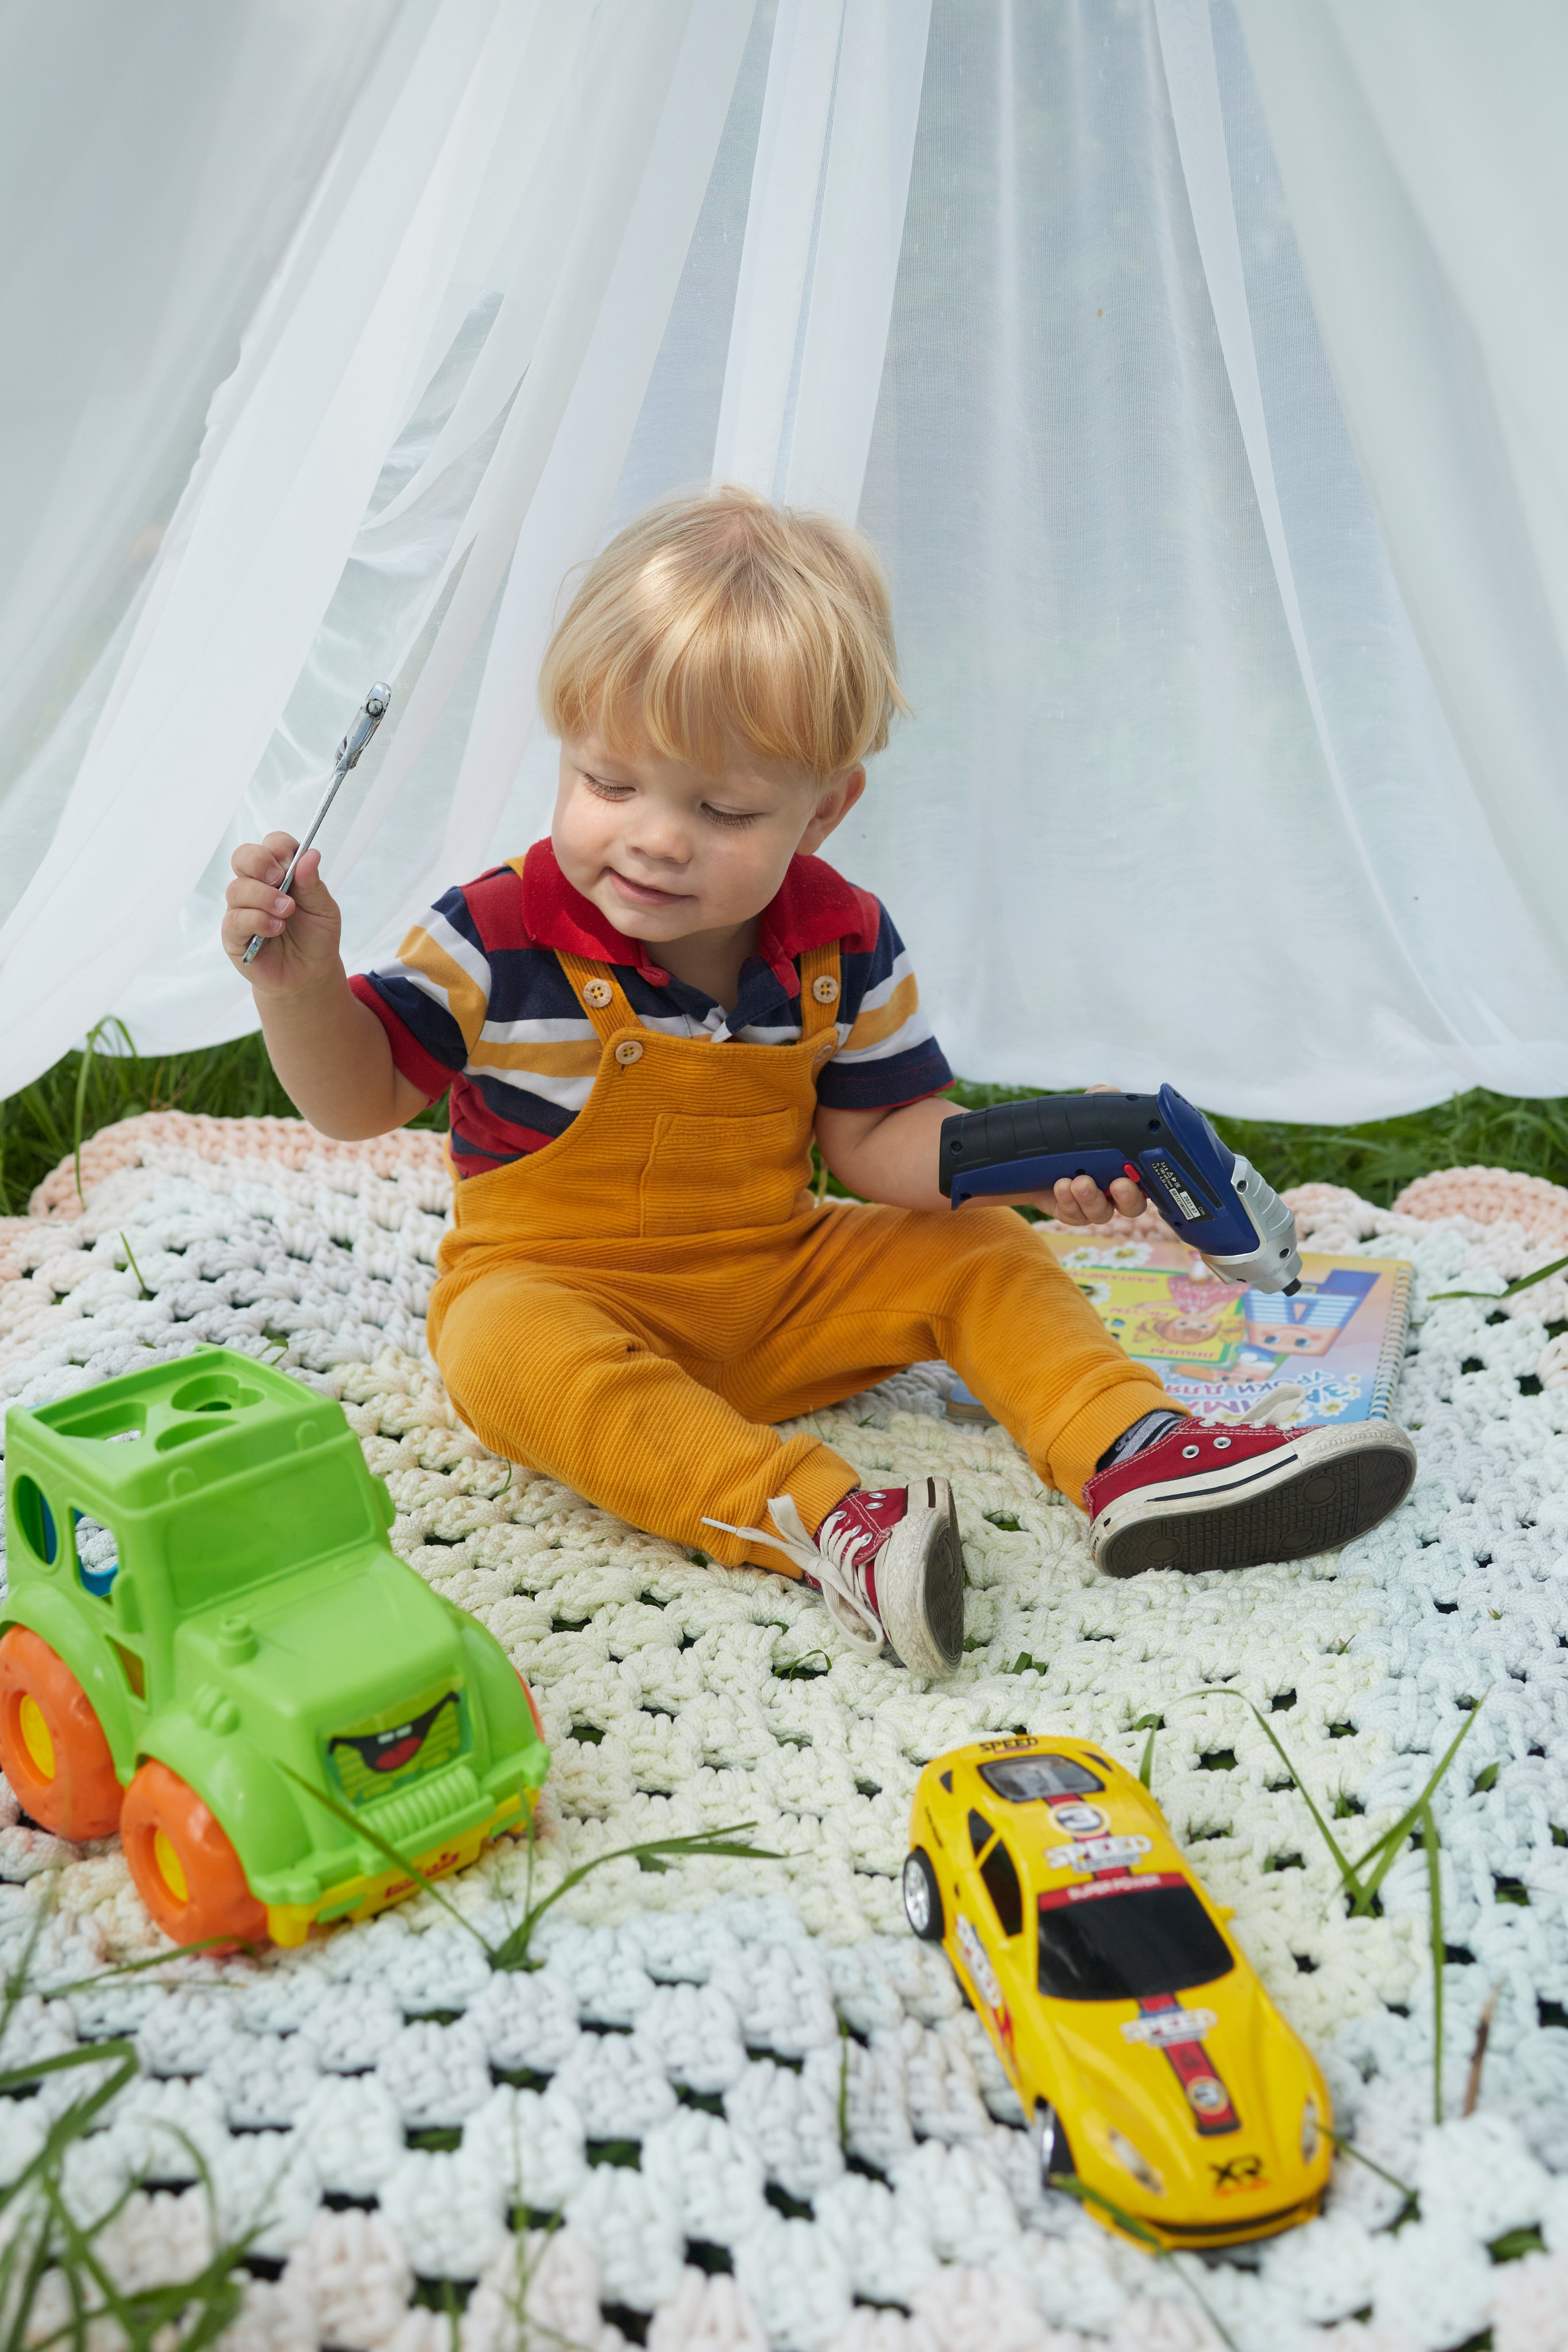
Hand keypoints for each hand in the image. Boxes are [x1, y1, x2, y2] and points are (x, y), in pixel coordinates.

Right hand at [222, 833, 342, 991]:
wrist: (309, 974)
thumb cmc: (315, 937)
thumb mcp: (323, 910)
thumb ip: (313, 884)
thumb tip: (310, 854)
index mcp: (280, 872)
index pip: (272, 845)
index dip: (279, 847)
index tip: (292, 861)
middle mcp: (257, 885)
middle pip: (243, 856)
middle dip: (260, 862)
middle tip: (280, 879)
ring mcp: (242, 908)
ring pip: (237, 888)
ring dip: (264, 897)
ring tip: (287, 913)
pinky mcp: (233, 934)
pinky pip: (234, 919)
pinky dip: (256, 921)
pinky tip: (275, 928)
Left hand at [1029, 1081, 1147, 1225]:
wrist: (1034, 1155)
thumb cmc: (1071, 1137)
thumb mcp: (1084, 1116)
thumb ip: (1099, 1102)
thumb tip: (1110, 1090)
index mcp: (1128, 1169)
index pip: (1150, 1181)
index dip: (1153, 1182)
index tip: (1144, 1173)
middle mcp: (1115, 1192)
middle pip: (1133, 1206)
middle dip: (1127, 1197)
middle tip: (1118, 1184)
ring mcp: (1093, 1205)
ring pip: (1101, 1213)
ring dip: (1091, 1198)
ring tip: (1079, 1181)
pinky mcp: (1070, 1212)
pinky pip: (1074, 1214)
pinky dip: (1067, 1200)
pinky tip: (1061, 1185)